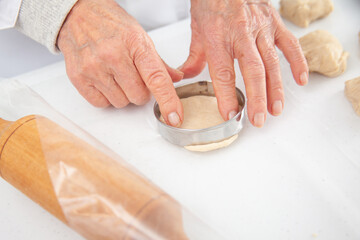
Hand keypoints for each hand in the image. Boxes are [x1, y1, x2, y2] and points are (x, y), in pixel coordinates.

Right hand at [57, 0, 183, 126]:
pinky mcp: (78, 78)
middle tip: (132, 75)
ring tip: (115, 74)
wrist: (78, 15)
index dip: (168, 101)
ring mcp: (94, 68)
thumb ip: (158, 62)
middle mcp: (113, 56)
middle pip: (139, 96)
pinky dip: (106, 97)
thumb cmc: (111, 24)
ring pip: (121, 102)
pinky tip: (104, 79)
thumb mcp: (140, 37)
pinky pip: (101, 104)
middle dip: (140, 91)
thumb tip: (175, 79)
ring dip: (123, 94)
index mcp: (135, 44)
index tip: (174, 117)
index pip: (156, 78)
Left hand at [179, 0, 308, 126]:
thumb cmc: (211, 3)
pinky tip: (300, 81)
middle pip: (252, 71)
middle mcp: (241, 34)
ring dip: (276, 89)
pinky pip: (290, 44)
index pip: (223, 72)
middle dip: (257, 98)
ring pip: (272, 62)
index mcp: (218, 38)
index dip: (226, 95)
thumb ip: (194, 58)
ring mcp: (260, 28)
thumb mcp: (197, 30)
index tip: (230, 114)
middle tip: (258, 119)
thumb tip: (185, 77)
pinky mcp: (274, 23)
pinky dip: (298, 62)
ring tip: (275, 110)